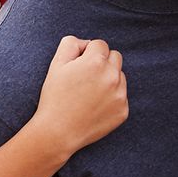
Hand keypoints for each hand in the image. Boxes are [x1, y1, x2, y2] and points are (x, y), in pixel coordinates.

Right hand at [32, 35, 128, 156]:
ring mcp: (120, 95)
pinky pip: (121, 96)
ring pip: (120, 76)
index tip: (77, 67)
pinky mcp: (123, 111)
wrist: (58, 132)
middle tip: (85, 78)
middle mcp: (112, 76)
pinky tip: (94, 107)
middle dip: (102, 63)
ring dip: (108, 80)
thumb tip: (86, 43)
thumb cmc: (54, 97)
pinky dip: (111, 99)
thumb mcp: (56, 64)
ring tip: (88, 94)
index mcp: (96, 62)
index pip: (100, 44)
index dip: (87, 53)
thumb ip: (71, 44)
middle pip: (115, 57)